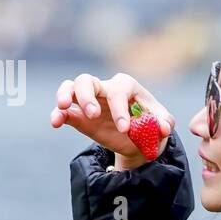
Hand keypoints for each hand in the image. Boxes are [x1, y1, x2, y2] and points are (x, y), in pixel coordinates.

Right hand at [50, 72, 174, 167]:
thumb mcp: (162, 123)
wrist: (139, 139)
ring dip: (65, 95)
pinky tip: (55, 123)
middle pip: (87, 80)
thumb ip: (164, 123)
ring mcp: (89, 101)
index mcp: (126, 86)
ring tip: (63, 108)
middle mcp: (104, 88)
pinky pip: (64, 111)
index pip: (118, 91)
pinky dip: (58, 114)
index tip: (124, 128)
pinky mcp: (79, 116)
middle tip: (93, 115)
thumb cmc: (151, 124)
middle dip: (86, 96)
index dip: (120, 108)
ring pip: (70, 87)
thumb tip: (163, 127)